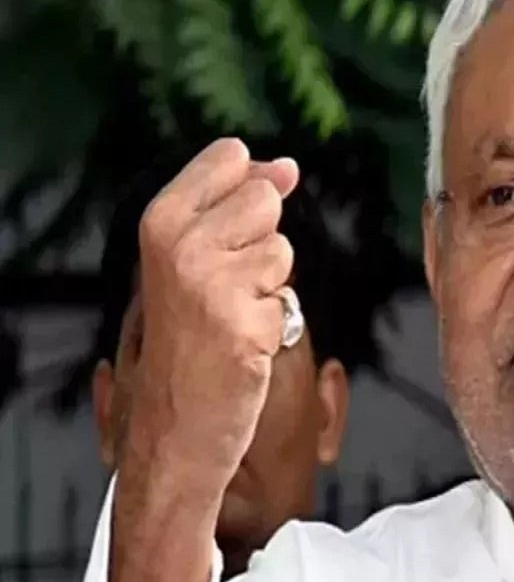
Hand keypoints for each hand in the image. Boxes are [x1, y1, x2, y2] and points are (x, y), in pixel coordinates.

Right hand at [122, 138, 299, 506]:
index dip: (251, 190)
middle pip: (266, 198)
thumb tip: (286, 166)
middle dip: (263, 242)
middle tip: (227, 288)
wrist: (173, 426)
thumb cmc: (186, 341)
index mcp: (159, 220)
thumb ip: (232, 207)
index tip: (229, 237)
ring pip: (282, 251)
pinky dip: (273, 326)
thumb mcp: (188, 262)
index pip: (231, 156)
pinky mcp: (242, 322)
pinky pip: (287, 301)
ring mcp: (211, 282)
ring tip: (231, 319)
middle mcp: (180, 244)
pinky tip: (240, 347)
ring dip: (269, 288)